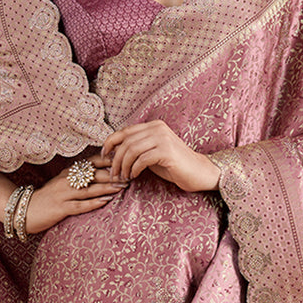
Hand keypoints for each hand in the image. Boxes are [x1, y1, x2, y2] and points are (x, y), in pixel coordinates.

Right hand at [23, 152, 125, 233]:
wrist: (25, 210)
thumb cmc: (48, 198)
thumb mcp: (62, 183)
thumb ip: (79, 178)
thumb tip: (102, 175)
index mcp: (68, 172)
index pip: (91, 162)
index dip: (109, 161)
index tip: (125, 159)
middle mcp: (66, 180)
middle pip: (93, 174)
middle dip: (113, 174)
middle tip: (130, 175)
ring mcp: (63, 193)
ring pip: (89, 188)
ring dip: (107, 187)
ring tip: (122, 186)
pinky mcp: (60, 208)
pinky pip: (79, 205)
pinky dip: (93, 203)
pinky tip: (105, 201)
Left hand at [103, 119, 221, 192]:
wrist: (198, 172)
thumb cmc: (174, 165)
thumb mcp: (152, 153)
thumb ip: (137, 149)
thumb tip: (113, 152)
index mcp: (153, 125)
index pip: (124, 131)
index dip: (110, 142)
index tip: (104, 155)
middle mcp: (158, 128)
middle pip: (126, 141)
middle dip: (116, 159)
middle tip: (114, 174)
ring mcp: (163, 138)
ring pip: (132, 150)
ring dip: (123, 166)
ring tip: (123, 177)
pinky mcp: (167, 151)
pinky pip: (142, 159)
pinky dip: (135, 169)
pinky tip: (135, 176)